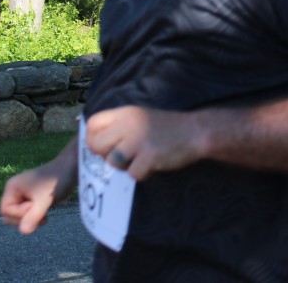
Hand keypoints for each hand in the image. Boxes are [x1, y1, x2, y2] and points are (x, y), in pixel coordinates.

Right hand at [0, 146, 76, 234]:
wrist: (70, 169)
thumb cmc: (56, 182)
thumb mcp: (44, 200)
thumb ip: (33, 216)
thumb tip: (23, 232)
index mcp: (12, 187)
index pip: (5, 211)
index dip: (19, 214)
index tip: (34, 206)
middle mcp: (15, 191)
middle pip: (10, 215)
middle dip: (24, 219)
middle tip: (40, 214)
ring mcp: (23, 194)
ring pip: (20, 216)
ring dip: (31, 219)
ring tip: (44, 215)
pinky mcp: (32, 198)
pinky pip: (27, 213)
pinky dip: (36, 216)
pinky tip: (46, 214)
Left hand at [85, 106, 206, 181]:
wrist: (195, 131)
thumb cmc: (167, 127)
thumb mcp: (141, 116)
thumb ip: (120, 125)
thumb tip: (96, 143)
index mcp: (125, 113)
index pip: (92, 124)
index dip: (92, 138)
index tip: (103, 146)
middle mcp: (128, 125)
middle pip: (97, 145)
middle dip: (106, 155)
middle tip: (122, 157)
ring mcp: (138, 141)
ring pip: (113, 162)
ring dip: (125, 166)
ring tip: (140, 159)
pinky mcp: (149, 157)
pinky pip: (133, 174)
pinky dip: (142, 174)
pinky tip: (152, 165)